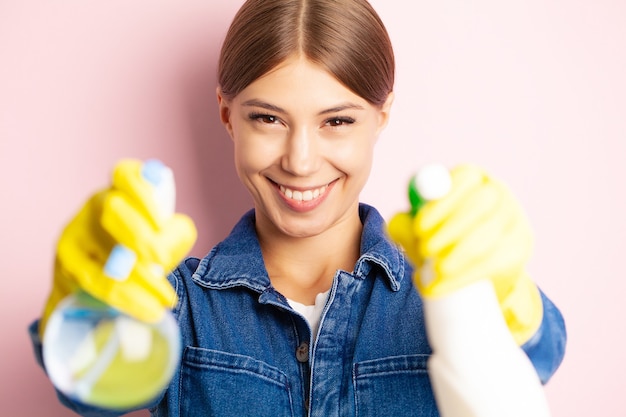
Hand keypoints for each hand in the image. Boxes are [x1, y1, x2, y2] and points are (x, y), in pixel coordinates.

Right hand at [40, 159, 196, 336]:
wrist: (107, 279)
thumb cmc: (145, 249)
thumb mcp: (169, 237)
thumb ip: (174, 237)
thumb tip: (162, 256)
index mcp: (124, 189)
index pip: (126, 174)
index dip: (143, 193)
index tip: (161, 222)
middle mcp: (96, 205)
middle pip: (112, 209)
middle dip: (139, 236)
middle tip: (161, 260)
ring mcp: (76, 234)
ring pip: (103, 253)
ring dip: (138, 281)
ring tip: (166, 299)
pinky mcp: (66, 266)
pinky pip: (96, 284)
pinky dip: (126, 299)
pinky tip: (149, 310)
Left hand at [388, 165, 542, 344]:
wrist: (478, 270)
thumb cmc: (442, 239)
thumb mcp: (422, 230)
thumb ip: (406, 224)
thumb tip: (397, 225)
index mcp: (474, 178)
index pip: (464, 178)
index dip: (441, 202)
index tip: (419, 225)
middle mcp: (499, 194)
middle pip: (481, 204)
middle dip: (449, 229)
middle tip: (424, 249)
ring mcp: (514, 221)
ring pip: (488, 237)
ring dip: (457, 255)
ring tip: (434, 270)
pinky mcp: (518, 251)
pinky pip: (492, 264)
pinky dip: (462, 278)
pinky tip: (440, 287)